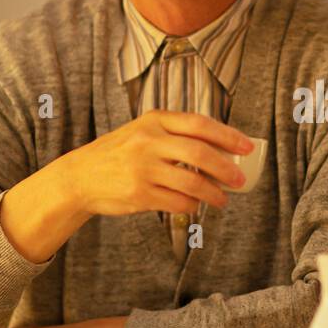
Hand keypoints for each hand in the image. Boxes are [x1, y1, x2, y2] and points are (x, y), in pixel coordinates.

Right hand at [61, 109, 254, 217]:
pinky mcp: (139, 194)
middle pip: (200, 154)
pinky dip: (192, 206)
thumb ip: (174, 133)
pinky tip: (196, 206)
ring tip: (223, 200)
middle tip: (240, 180)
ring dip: (214, 194)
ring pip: (192, 183)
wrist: (80, 176)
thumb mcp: (142, 131)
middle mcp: (148, 142)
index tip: (247, 147)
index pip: (199, 124)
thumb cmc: (119, 153)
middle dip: (226, 169)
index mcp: (153, 121)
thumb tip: (220, 147)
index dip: (228, 135)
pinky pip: (177, 203)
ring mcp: (142, 169)